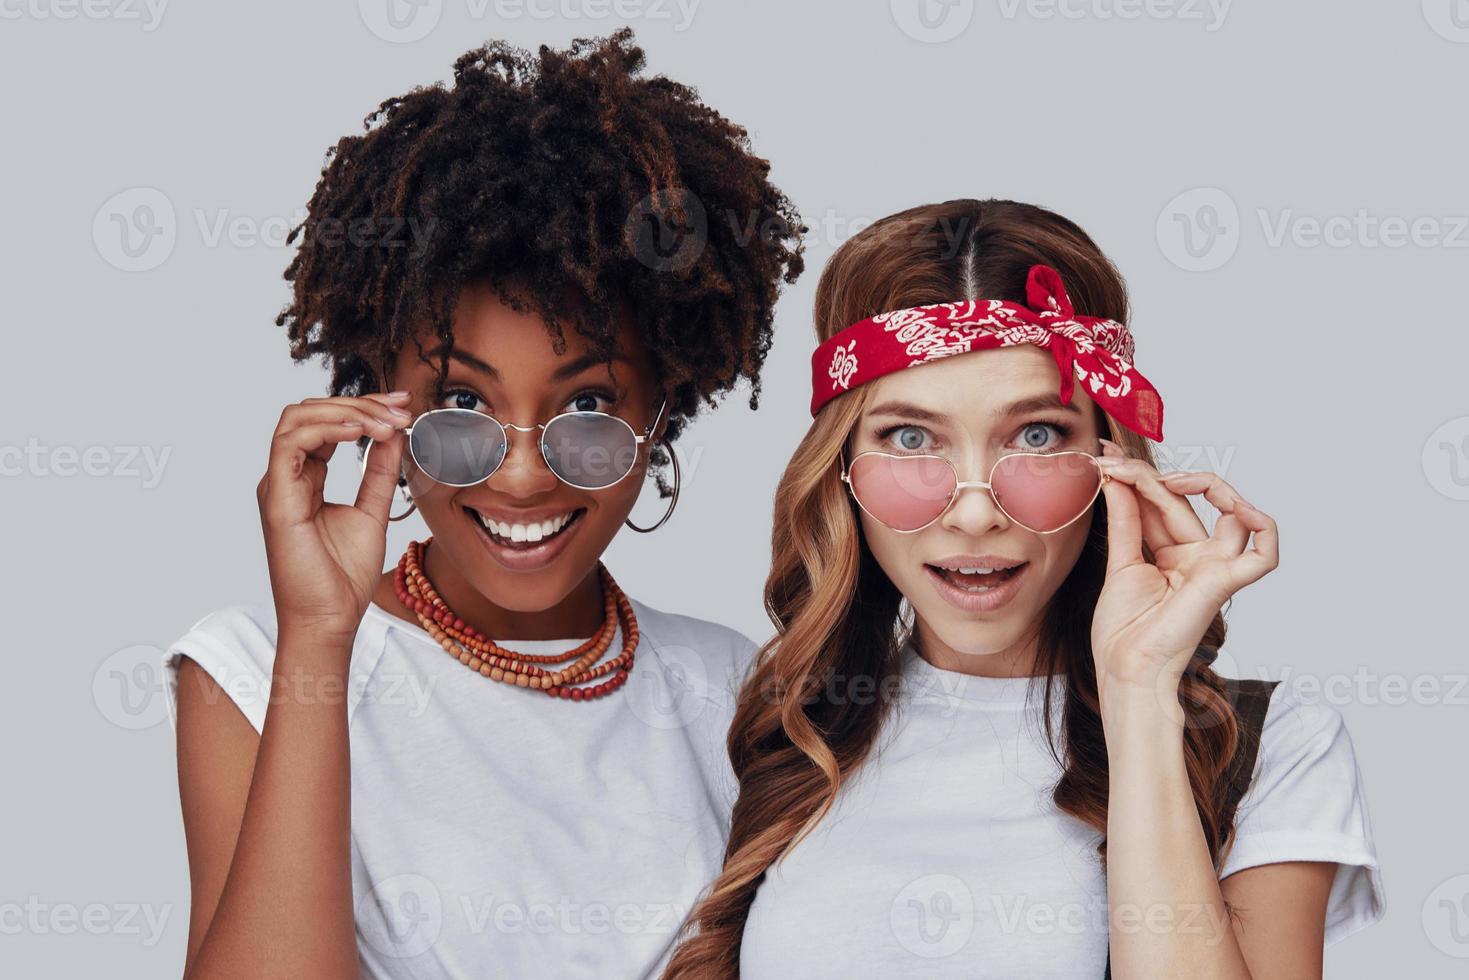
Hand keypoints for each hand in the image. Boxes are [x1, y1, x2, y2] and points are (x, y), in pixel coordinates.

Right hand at [256, 391, 412, 644]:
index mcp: (307, 479)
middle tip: (400, 408)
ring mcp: (278, 485)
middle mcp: (288, 477)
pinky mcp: (277, 498)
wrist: (330, 618)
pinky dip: (326, 428)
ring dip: (345, 411)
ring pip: (297, 419)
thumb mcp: (372, 511)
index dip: (364, 408)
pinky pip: (290, 444)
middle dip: (359, 403)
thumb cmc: (343, 577)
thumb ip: (379, 472)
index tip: (404, 407)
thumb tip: (394, 433)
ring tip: (385, 422)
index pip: (327, 425)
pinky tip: (361, 432)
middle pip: (311, 413)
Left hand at [1090, 439, 1278, 702]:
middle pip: (1186, 502)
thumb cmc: (1122, 631)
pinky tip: (1225, 499)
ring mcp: (1216, 569)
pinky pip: (1265, 553)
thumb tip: (1116, 479)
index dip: (1137, 477)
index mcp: (1174, 556)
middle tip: (1109, 461)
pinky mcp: (1226, 582)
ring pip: (1226, 510)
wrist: (1124, 667)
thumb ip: (1125, 520)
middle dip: (1146, 475)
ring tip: (1140, 475)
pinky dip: (1262, 524)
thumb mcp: (1121, 563)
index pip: (1163, 504)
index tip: (1103, 457)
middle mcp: (1200, 559)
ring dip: (1190, 482)